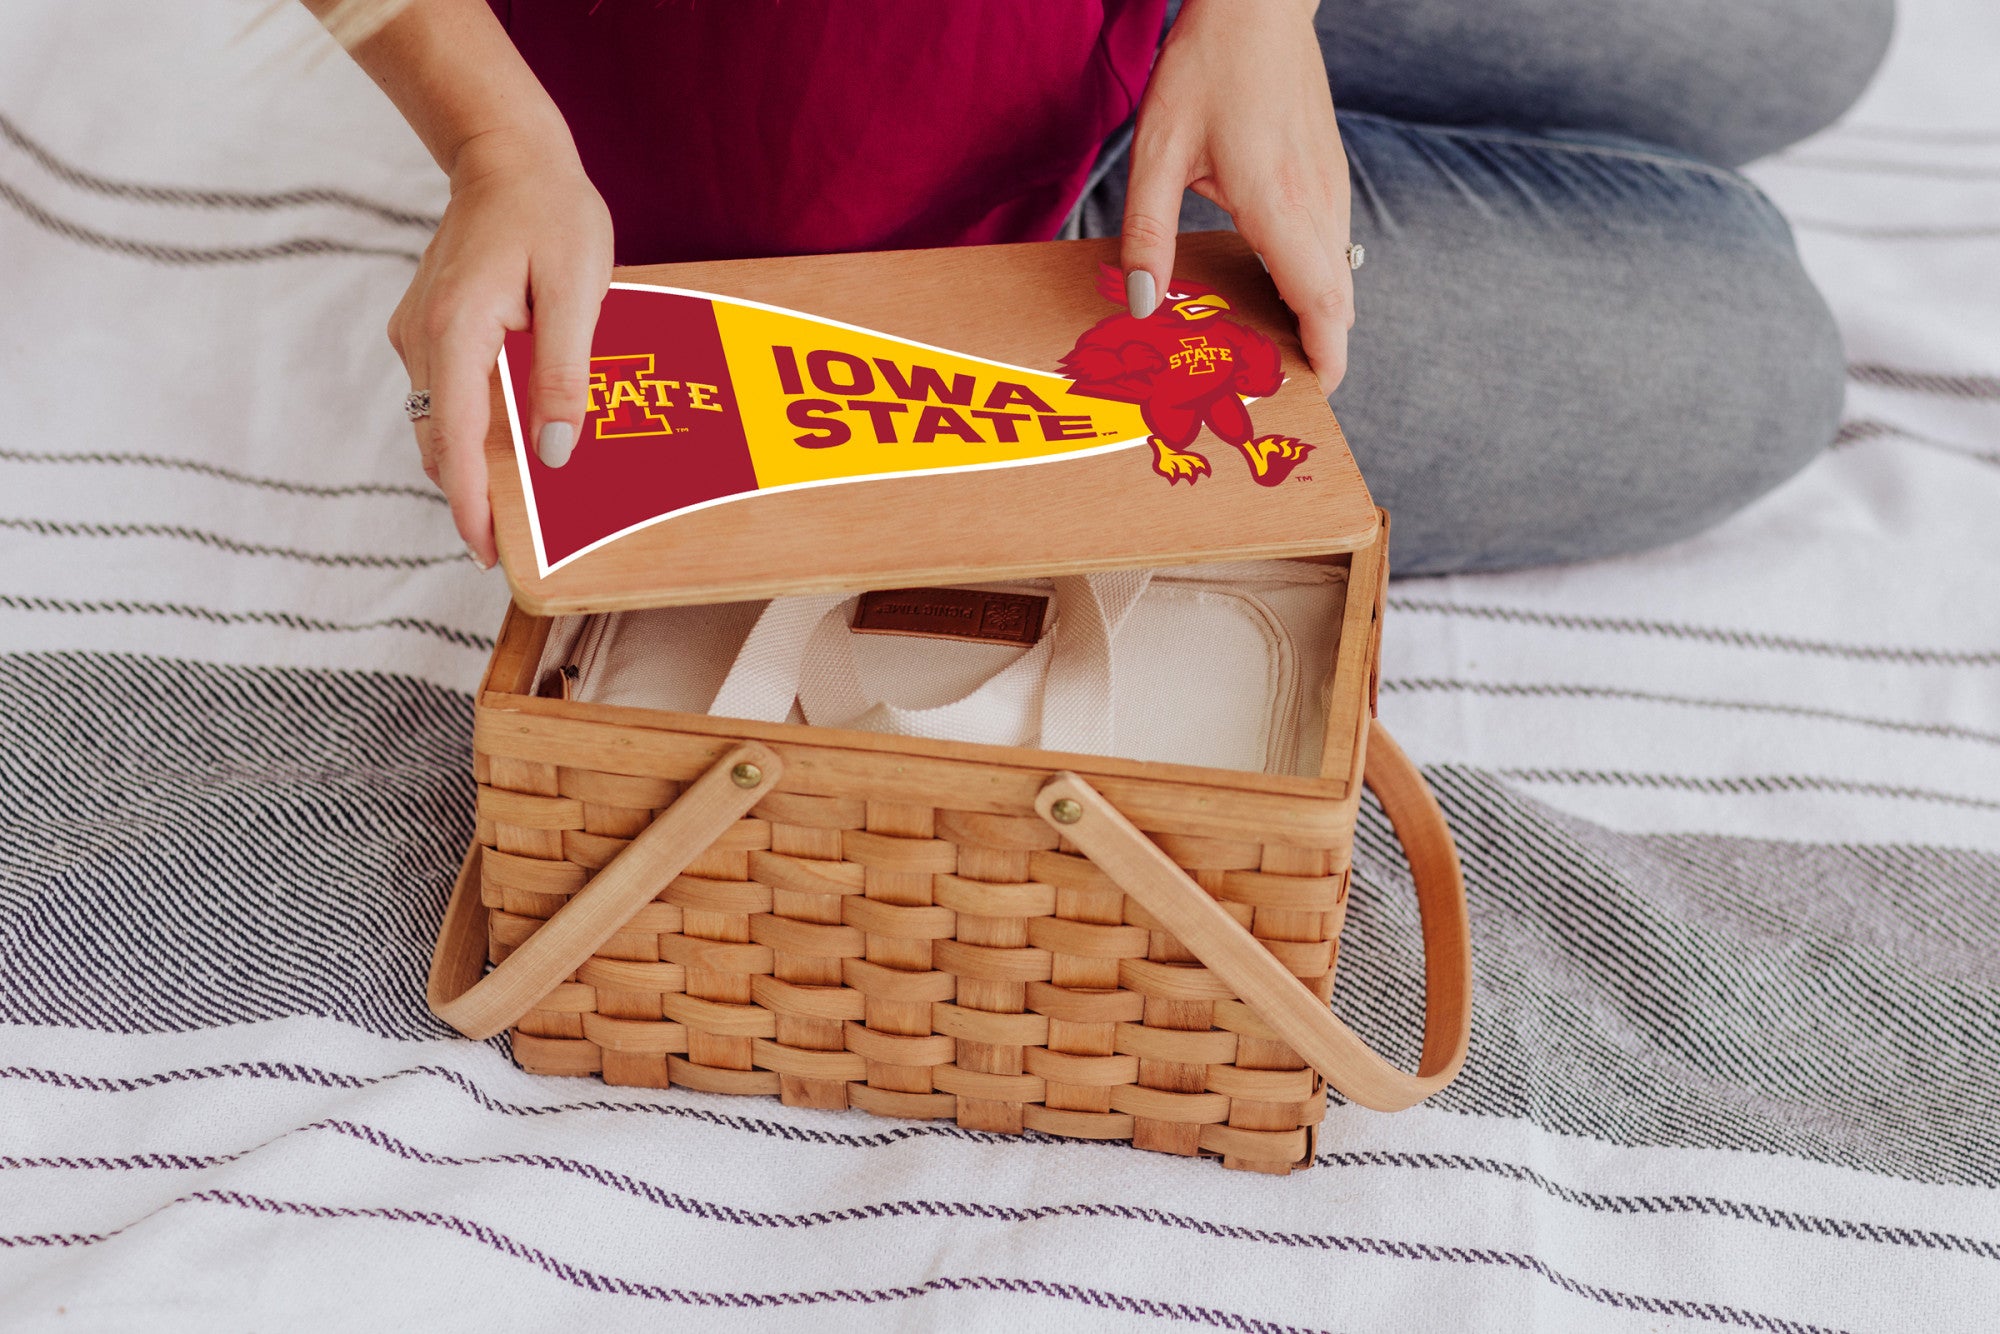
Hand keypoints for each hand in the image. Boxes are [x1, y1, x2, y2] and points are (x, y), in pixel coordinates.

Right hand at [387, 129, 611, 565]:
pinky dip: (473, 427)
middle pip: (439, 441)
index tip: (486, 552)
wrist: (507, 154)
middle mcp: (421, 337)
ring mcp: (418, 333)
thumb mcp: (576, 291)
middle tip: (517, 545)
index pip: (455, 439)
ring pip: (439, 422)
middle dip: (472, 497)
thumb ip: (564, 372)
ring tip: (521, 506)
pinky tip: (514, 442)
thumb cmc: (550, 212)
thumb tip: (555, 451)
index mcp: (454, 329)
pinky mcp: (428, 329)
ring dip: (472, 465)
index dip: (471, 504)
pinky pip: (447, 395)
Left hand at [1120, 0, 1352, 393]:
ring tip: (1267, 348)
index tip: (1313, 394)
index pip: (1322, 303)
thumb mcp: (1157, 151)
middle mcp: (1318, 202)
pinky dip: (1314, 282)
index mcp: (1280, 205)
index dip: (1326, 357)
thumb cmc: (1207, 68)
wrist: (1259, 3)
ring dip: (1315, 317)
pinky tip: (1270, 289)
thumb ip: (1148, 234)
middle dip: (1317, 350)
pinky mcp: (1330, 174)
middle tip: (1275, 387)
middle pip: (1338, 301)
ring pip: (1338, 275)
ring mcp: (1331, 187)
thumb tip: (1144, 306)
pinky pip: (1332, 246)